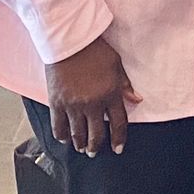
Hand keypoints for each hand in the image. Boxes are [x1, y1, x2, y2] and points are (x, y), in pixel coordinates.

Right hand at [44, 35, 140, 154]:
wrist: (69, 42)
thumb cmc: (96, 51)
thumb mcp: (117, 65)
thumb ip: (125, 85)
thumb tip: (137, 100)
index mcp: (110, 94)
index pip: (118, 124)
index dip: (118, 139)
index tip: (117, 149)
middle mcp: (93, 103)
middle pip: (96, 134)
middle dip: (96, 146)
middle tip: (94, 152)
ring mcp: (73, 105)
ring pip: (77, 133)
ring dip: (80, 144)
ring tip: (81, 148)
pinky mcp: (56, 103)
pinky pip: (58, 126)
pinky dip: (62, 135)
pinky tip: (65, 139)